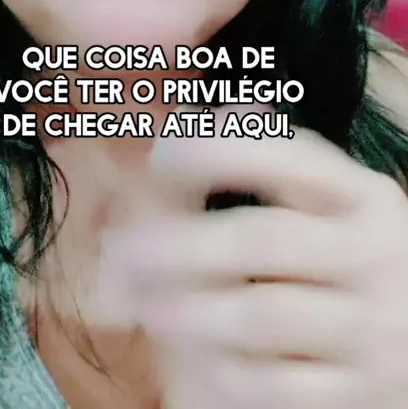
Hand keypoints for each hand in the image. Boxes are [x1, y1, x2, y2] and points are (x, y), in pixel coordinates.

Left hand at [102, 112, 407, 407]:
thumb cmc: (346, 263)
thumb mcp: (325, 208)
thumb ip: (264, 163)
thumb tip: (191, 117)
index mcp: (363, 197)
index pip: (294, 157)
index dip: (222, 150)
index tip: (162, 155)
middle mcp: (375, 253)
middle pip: (264, 239)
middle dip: (180, 243)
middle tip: (123, 249)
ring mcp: (374, 326)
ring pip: (262, 314)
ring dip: (187, 308)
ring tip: (145, 302)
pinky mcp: (362, 390)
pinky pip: (276, 384)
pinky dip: (221, 371)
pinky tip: (190, 356)